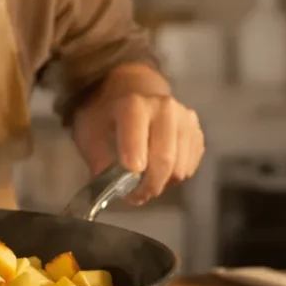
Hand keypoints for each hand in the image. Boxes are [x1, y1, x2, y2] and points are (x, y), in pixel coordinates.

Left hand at [72, 72, 203, 204]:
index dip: (132, 165)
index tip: (125, 185)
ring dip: (161, 184)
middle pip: (164, 159)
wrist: (133, 89)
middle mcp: (165, 108)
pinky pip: (189, 167)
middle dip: (148, 185)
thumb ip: (97, 159)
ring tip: (143, 184)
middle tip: (134, 196)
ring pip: (180, 168)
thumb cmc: (107, 115)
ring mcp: (185, 120)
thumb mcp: (89, 132)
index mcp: (134, 104)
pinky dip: (173, 178)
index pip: (137, 136)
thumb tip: (107, 188)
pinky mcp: (196, 132)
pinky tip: (158, 173)